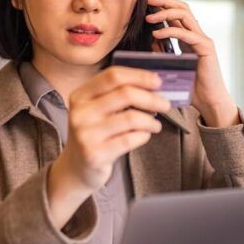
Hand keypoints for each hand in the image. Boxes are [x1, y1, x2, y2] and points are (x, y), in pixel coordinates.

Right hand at [46, 66, 170, 228]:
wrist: (76, 168)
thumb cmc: (95, 134)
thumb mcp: (97, 110)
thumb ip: (118, 95)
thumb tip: (154, 85)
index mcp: (81, 95)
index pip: (113, 76)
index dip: (139, 76)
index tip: (158, 81)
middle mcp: (80, 112)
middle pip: (126, 94)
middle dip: (152, 98)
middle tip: (166, 104)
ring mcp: (86, 134)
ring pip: (132, 118)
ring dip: (151, 121)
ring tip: (155, 125)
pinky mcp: (94, 154)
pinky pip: (130, 140)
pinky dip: (144, 136)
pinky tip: (144, 136)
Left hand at [145, 0, 238, 126]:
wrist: (210, 102)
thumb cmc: (192, 88)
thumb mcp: (172, 66)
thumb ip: (164, 52)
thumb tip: (152, 39)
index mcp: (190, 38)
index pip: (178, 13)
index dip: (164, 3)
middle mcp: (198, 35)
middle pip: (182, 8)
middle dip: (164, 1)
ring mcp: (203, 40)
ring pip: (185, 15)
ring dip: (165, 12)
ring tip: (149, 17)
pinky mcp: (206, 48)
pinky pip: (186, 34)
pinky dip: (170, 31)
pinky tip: (156, 34)